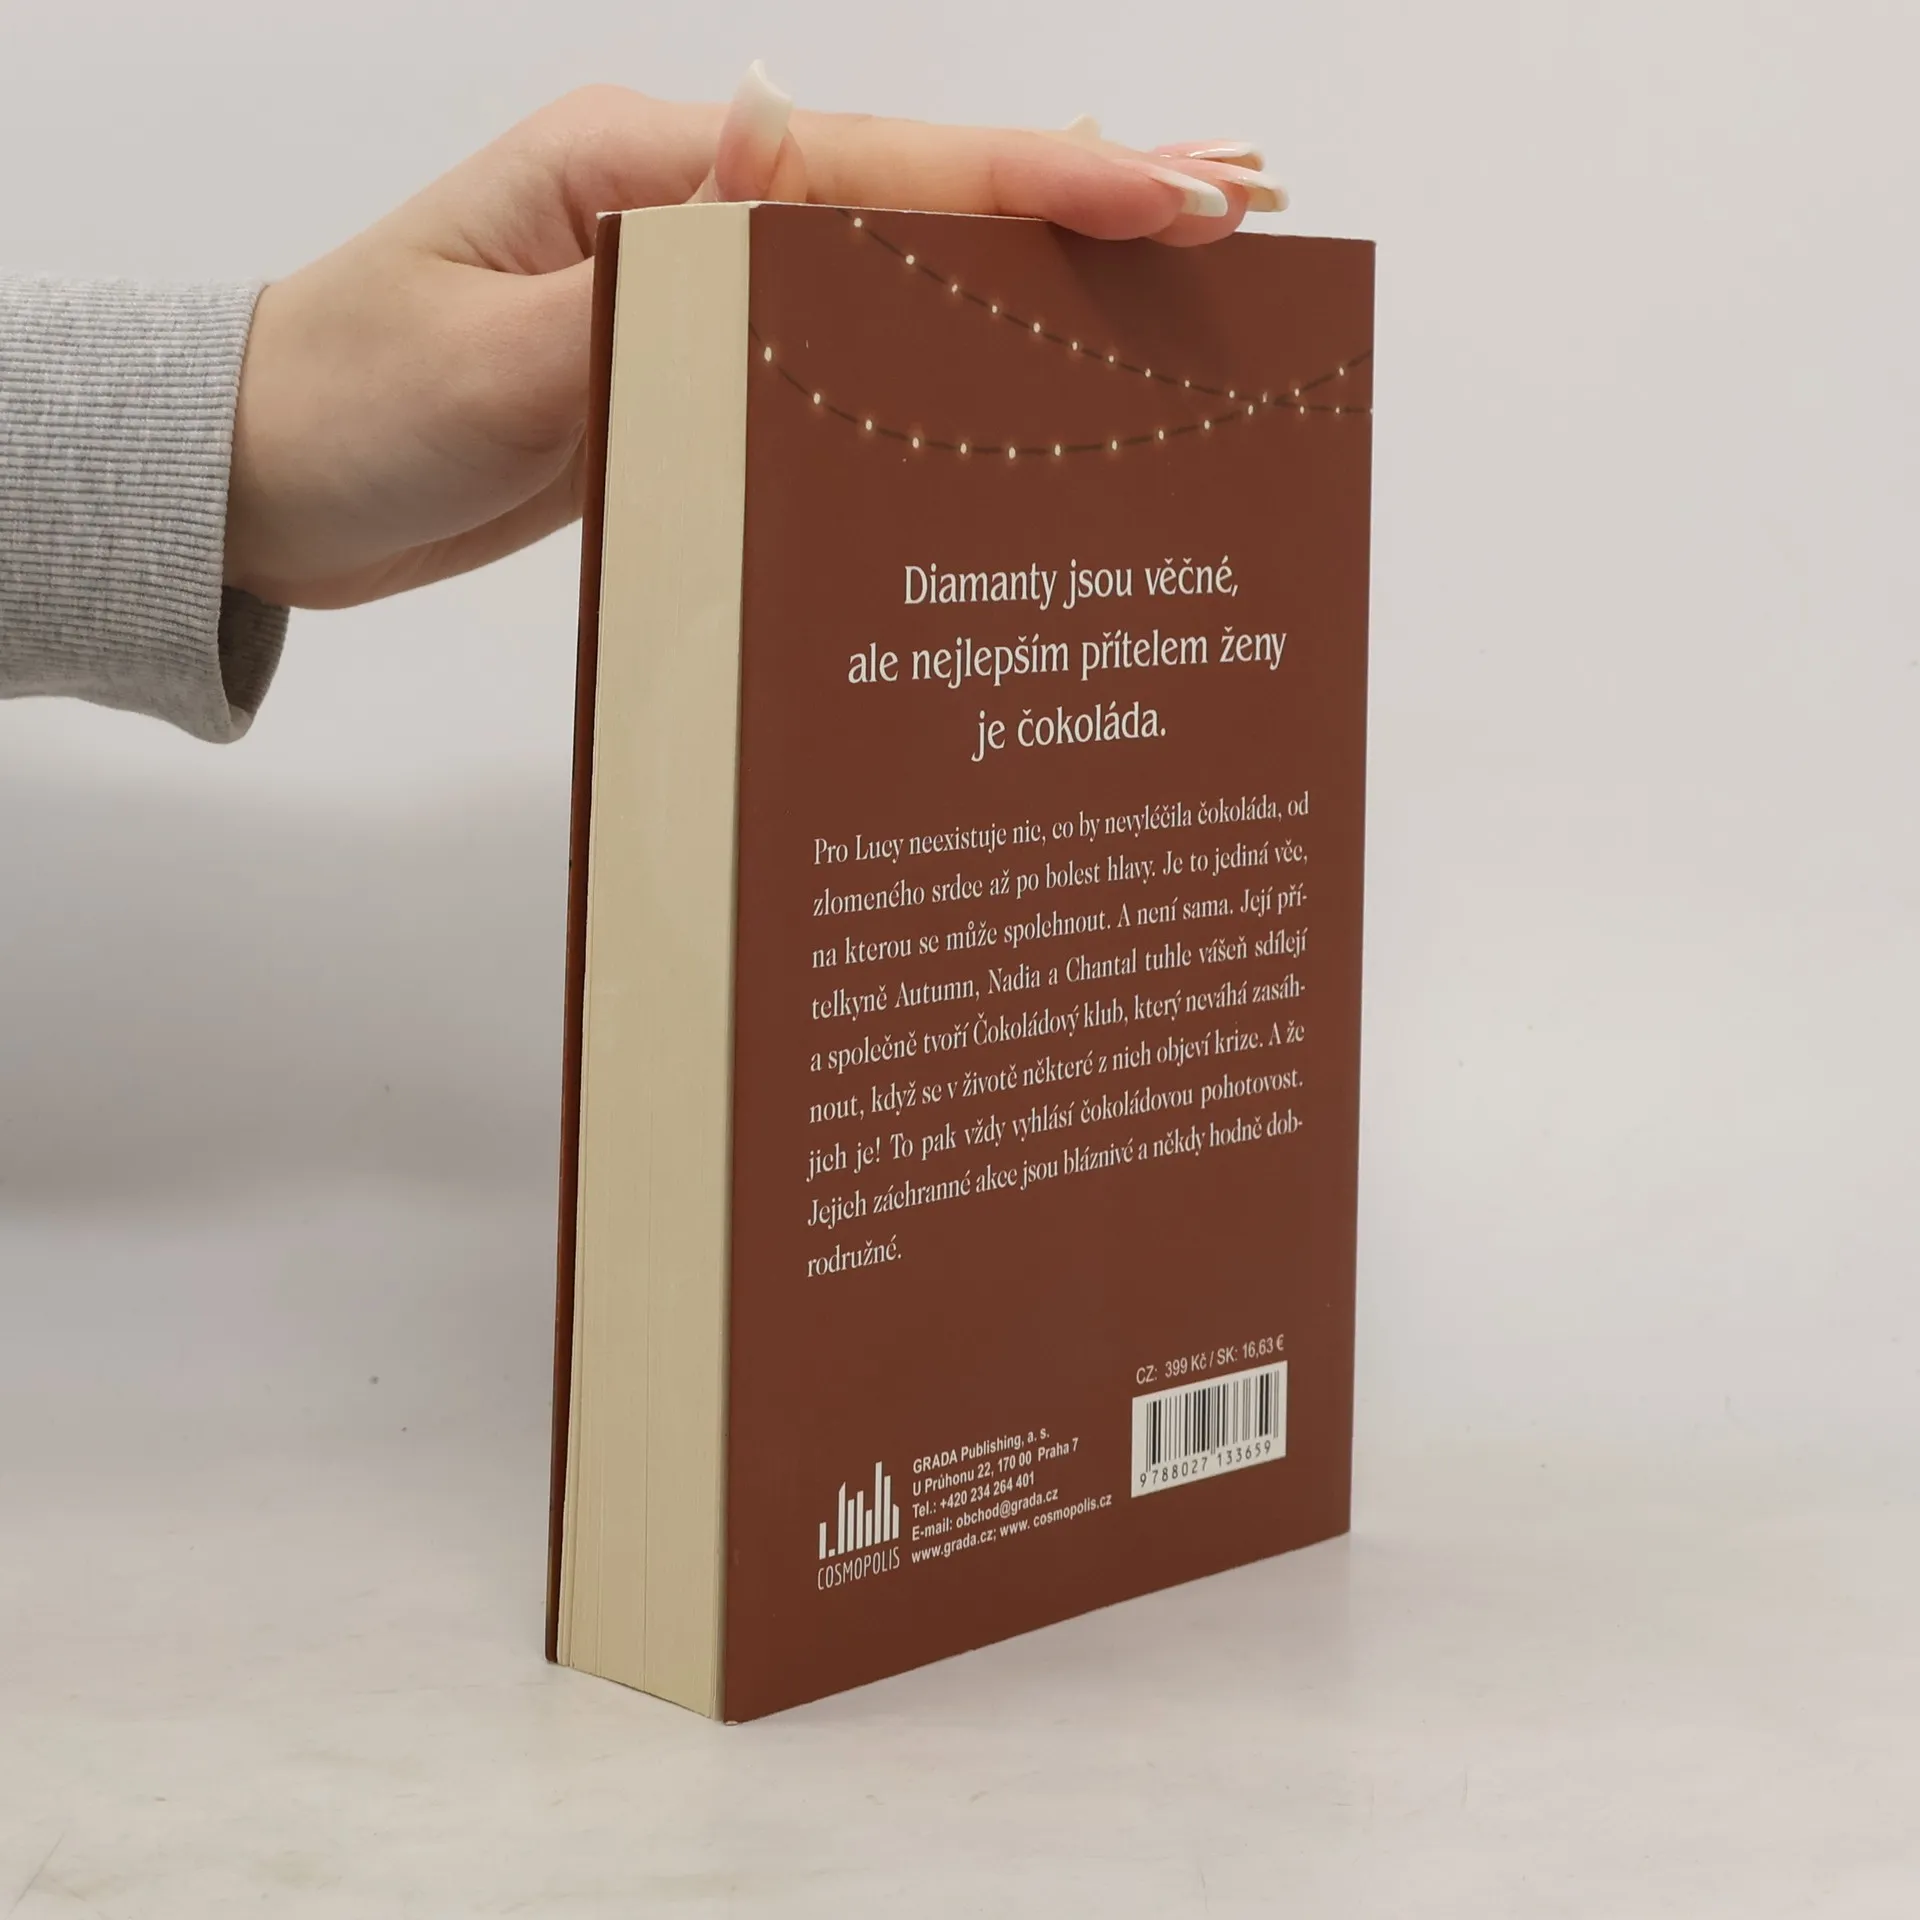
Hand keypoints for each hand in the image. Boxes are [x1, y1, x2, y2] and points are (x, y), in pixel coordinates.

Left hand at [223, 67, 1285, 608]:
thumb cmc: (349, 404)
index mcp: (642, 176)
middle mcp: (685, 217)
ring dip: (1030, 280)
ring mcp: (695, 296)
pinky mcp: (691, 375)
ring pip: (896, 279)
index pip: (877, 173)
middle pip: (917, 202)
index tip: (1175, 194)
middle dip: (1076, 205)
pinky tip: (1017, 374)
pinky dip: (941, 357)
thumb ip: (650, 290)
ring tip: (1168, 282)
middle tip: (1236, 211)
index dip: (1034, 186)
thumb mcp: (491, 352)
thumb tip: (793, 182)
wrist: (266, 483)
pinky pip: (842, 360)